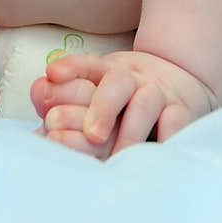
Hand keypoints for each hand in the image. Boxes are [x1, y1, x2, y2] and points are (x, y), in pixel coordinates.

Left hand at [34, 49, 217, 159]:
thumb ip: (66, 96)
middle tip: (92, 135)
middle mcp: (133, 78)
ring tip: (119, 157)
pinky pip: (178, 120)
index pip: (88, 65)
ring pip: (146, 102)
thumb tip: (38, 90)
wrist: (183, 79)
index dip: (71, 67)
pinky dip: (169, 136)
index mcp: (107, 71)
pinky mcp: (183, 110)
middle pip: (117, 83)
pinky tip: (157, 152)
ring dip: (131, 130)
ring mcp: (158, 92)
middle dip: (102, 107)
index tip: (52, 74)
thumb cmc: (128, 96)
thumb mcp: (99, 89)